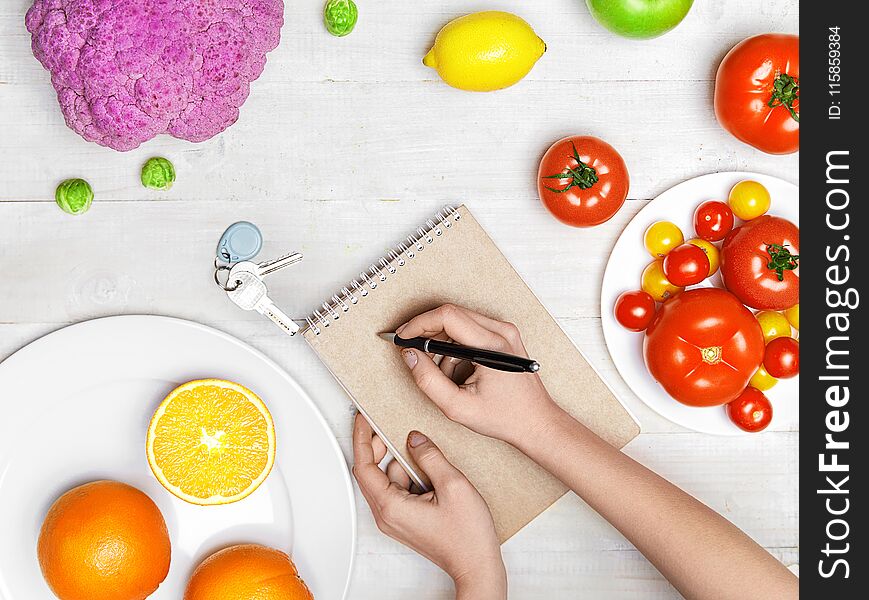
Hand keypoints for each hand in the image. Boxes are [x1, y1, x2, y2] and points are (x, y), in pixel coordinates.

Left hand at [352, 414, 506, 598]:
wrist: (476, 564)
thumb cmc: (467, 536)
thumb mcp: (453, 485)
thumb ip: (430, 457)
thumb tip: (414, 439)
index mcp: (391, 506)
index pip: (364, 466)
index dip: (361, 439)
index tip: (363, 419)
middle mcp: (387, 515)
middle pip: (372, 472)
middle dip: (381, 447)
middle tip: (393, 426)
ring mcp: (395, 518)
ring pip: (389, 479)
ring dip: (402, 462)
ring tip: (425, 452)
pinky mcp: (406, 519)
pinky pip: (400, 489)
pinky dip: (410, 475)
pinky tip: (430, 469)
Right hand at [396, 304, 560, 445]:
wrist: (536, 421)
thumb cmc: (506, 417)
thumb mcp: (458, 407)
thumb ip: (428, 380)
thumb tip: (410, 356)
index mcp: (492, 346)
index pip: (447, 316)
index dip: (418, 324)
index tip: (402, 337)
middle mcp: (501, 332)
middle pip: (452, 314)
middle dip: (426, 332)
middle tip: (412, 352)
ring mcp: (505, 332)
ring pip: (459, 321)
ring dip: (442, 342)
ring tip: (442, 372)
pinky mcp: (504, 337)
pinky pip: (470, 329)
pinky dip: (455, 346)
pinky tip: (457, 370)